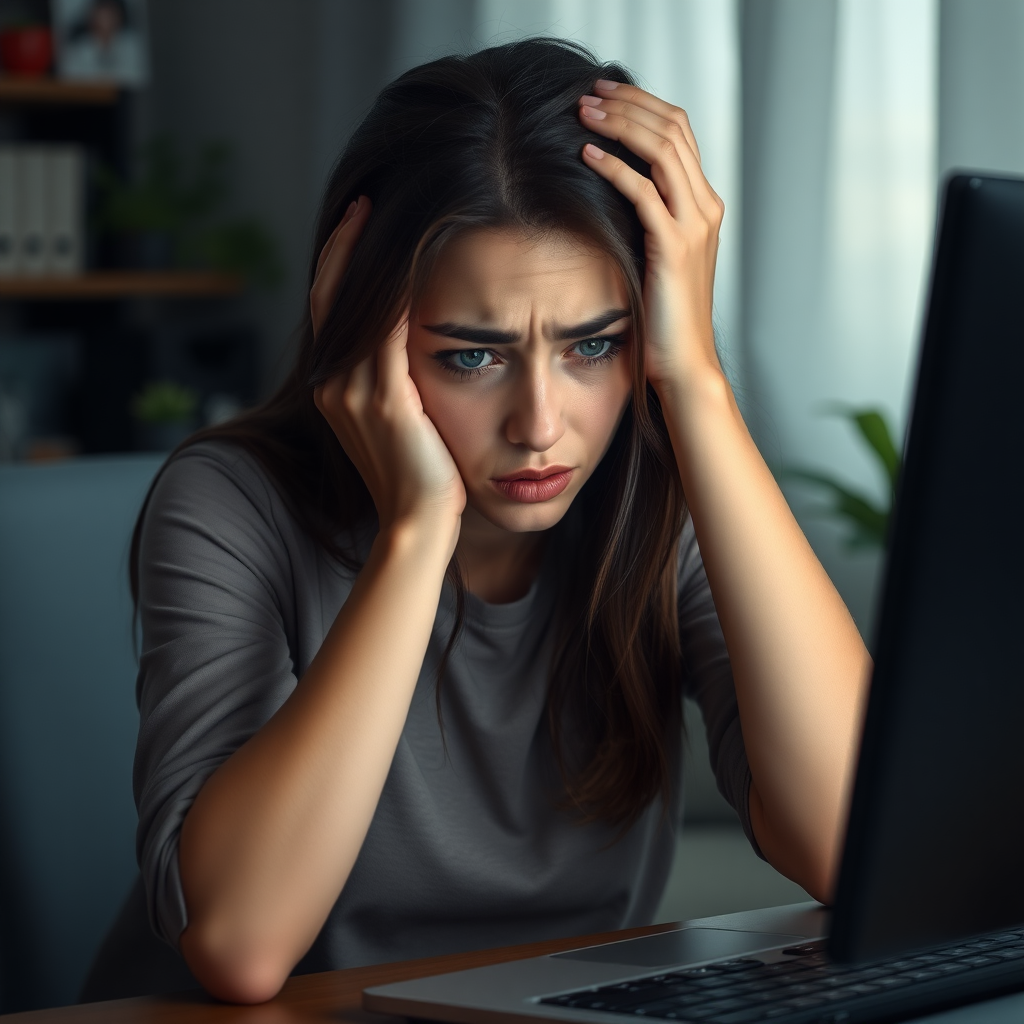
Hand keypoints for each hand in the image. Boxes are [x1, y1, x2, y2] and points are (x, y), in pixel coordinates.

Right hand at [311, 197, 465, 532]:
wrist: (420, 526)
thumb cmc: (423, 482)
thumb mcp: (401, 426)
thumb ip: (395, 386)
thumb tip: (413, 352)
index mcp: (332, 390)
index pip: (331, 312)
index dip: (340, 266)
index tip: (360, 226)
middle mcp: (332, 385)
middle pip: (334, 297)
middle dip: (348, 246)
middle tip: (368, 202)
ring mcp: (353, 391)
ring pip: (358, 305)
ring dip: (373, 257)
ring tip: (390, 215)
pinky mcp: (386, 399)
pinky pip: (391, 326)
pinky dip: (402, 287)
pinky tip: (420, 254)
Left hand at [578, 81, 724, 394]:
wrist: (683, 363)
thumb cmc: (662, 318)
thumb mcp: (655, 258)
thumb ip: (644, 221)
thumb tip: (605, 191)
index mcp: (703, 205)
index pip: (679, 133)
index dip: (642, 105)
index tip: (604, 95)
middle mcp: (705, 207)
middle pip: (672, 129)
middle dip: (629, 103)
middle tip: (588, 93)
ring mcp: (694, 225)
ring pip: (662, 149)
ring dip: (620, 124)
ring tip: (584, 112)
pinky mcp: (675, 247)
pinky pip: (643, 191)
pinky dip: (613, 166)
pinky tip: (586, 154)